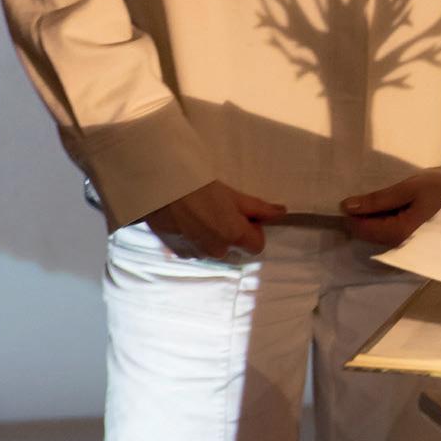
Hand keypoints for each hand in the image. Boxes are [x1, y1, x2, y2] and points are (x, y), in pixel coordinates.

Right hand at [141, 180, 285, 258]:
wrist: (159, 188)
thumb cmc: (198, 186)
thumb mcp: (232, 194)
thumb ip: (258, 208)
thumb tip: (282, 213)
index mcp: (235, 236)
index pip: (257, 246)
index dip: (253, 230)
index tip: (243, 214)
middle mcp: (218, 251)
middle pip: (236, 249)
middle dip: (232, 234)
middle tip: (219, 211)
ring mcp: (198, 254)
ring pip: (215, 250)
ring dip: (213, 237)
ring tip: (200, 214)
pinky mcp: (179, 253)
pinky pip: (196, 250)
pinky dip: (195, 240)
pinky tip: (186, 222)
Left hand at [338, 167, 440, 245]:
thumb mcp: (410, 188)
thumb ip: (378, 200)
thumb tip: (346, 207)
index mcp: (399, 233)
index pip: (360, 230)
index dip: (350, 213)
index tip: (350, 196)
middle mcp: (403, 247)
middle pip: (370, 234)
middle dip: (364, 216)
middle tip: (372, 193)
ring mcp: (412, 248)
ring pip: (382, 234)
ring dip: (378, 217)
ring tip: (387, 197)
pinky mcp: (419, 245)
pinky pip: (396, 234)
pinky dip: (391, 220)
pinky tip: (398, 206)